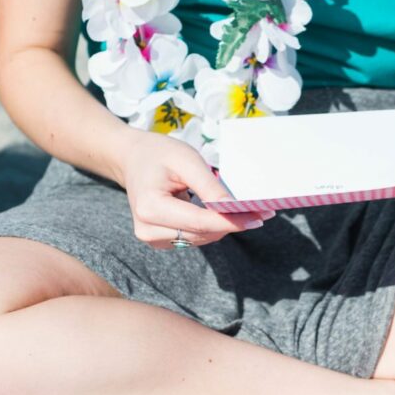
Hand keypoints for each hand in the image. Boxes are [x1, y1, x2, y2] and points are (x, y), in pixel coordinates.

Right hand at [113, 129, 270, 248]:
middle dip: (232, 222)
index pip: (200, 222)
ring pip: (201, 239)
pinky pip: (194, 238)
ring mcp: (152, 238)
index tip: (260, 216)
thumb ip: (209, 187)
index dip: (232, 221)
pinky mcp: (161, 240)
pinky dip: (211, 227)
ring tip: (243, 209)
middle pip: (202, 233)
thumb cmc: (159, 154)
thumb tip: (234, 208)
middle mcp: (148, 229)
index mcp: (150, 208)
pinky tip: (219, 212)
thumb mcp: (187, 160)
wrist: (133, 159)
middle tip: (261, 209)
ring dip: (223, 226)